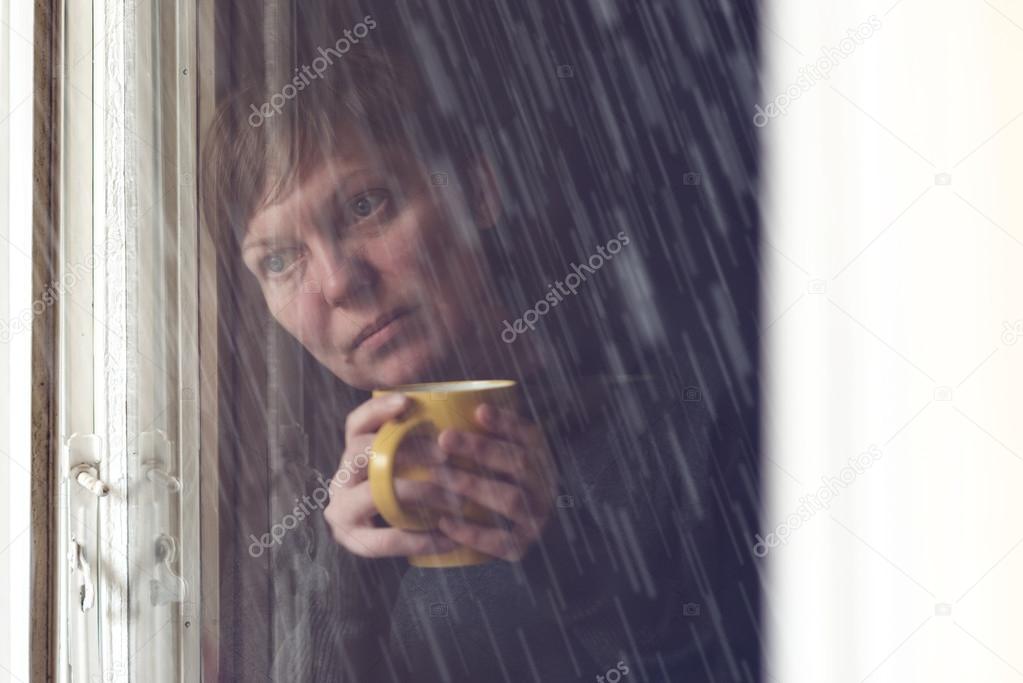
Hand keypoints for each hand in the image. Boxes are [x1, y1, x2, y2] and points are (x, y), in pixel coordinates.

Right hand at [323, 393, 459, 558]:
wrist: (390, 541)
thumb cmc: (408, 493)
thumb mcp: (407, 465)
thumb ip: (420, 444)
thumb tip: (461, 416)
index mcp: (352, 454)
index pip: (355, 424)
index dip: (377, 410)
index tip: (407, 401)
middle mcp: (341, 478)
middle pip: (360, 452)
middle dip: (405, 450)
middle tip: (445, 455)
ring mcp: (342, 510)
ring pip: (373, 493)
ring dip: (418, 493)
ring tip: (456, 498)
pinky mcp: (354, 540)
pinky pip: (388, 539)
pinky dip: (421, 539)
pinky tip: (449, 538)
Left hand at [433, 403, 557, 561]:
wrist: (524, 528)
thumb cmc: (499, 480)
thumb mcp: (502, 451)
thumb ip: (483, 430)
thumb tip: (458, 400)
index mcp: (539, 457)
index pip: (529, 435)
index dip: (506, 422)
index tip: (479, 410)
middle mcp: (543, 485)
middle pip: (518, 463)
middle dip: (481, 449)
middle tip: (444, 438)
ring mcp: (536, 516)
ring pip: (511, 499)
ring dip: (474, 485)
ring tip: (440, 475)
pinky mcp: (522, 545)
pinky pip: (500, 542)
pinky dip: (472, 533)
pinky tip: (444, 522)